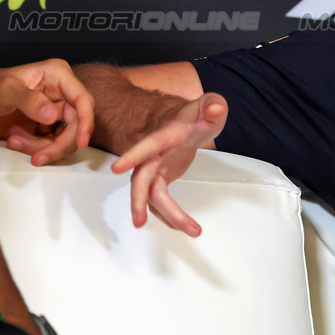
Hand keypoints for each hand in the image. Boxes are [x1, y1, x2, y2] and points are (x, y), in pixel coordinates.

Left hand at [0, 60, 94, 165]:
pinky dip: (34, 148)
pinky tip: (14, 139)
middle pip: (77, 125)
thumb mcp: (5, 89)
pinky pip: (51, 144)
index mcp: (57, 76)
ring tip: (14, 140)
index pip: (83, 100)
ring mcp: (54, 111)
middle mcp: (60, 93)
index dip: (86, 122)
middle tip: (38, 156)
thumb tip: (52, 115)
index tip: (81, 141)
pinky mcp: (46, 126)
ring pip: (64, 138)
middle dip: (58, 144)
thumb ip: (29, 100)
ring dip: (41, 146)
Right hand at [109, 93, 227, 237]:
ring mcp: (155, 167)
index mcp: (166, 134)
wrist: (186, 123)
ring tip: (192, 229)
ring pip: (151, 196)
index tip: (117, 168)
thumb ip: (213, 105)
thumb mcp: (210, 107)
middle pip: (141, 178)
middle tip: (139, 221)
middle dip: (138, 199)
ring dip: (167, 215)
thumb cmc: (195, 116)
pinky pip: (159, 202)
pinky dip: (170, 215)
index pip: (148, 145)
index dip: (134, 155)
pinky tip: (184, 225)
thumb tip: (216, 107)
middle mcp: (155, 153)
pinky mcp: (160, 179)